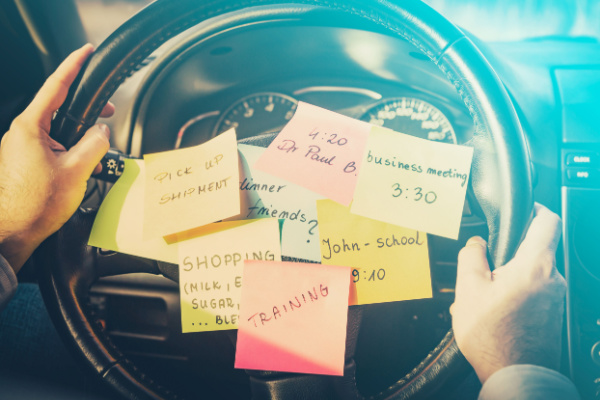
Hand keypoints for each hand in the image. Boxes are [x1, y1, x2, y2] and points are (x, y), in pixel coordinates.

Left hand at [0, 44, 113, 271]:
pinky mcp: (24, 163)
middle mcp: (22, 134)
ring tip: (96, 158)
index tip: (85, 52)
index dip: (74, 66)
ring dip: (80, 140)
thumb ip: (94, 145)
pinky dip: (70, 154)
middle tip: (108, 112)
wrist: (12, 233)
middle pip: (60, 109)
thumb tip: (102, 132)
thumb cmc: (35, 204)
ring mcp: (21, 148)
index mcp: (31, 127)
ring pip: (58, 132)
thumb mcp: (77, 170)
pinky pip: (52, 149)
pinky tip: (83, 170)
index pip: (56, 86)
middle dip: (87, 111)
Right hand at [451, 203, 564, 382]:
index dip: (536, 208)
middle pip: (534, 251)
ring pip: (531, 274)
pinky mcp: (553, 315)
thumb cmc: (493, 337)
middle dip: (508, 256)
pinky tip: (495, 313)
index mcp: (534, 265)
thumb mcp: (468, 289)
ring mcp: (556, 299)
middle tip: (486, 270)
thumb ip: (471, 257)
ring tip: (485, 299)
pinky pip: (534, 293)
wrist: (515, 374)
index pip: (547, 221)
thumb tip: (475, 244)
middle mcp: (553, 279)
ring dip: (509, 280)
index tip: (525, 208)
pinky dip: (516, 296)